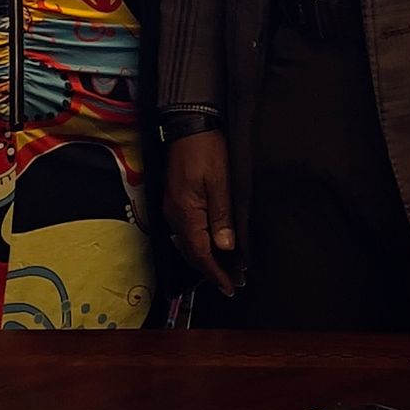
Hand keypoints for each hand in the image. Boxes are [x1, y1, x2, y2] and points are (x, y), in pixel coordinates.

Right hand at [164, 129, 242, 298]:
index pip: (201, 253)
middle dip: (214, 269)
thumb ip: (222, 216)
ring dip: (209, 258)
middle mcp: (175, 214)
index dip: (216, 273)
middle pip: (193, 252)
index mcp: (185, 212)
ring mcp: (173, 207)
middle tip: (235, 282)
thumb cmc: (207, 148)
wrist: (189, 123)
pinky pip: (188, 231)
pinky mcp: (176, 200)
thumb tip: (226, 247)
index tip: (231, 287)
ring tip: (229, 268)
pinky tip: (215, 244)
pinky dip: (202, 243)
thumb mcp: (220, 182)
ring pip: (190, 243)